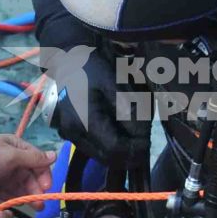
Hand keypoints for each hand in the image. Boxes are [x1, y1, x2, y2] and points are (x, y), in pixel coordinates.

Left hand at [0, 135, 54, 201]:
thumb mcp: (11, 155)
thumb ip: (33, 158)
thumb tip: (55, 155)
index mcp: (18, 148)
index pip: (38, 162)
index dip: (44, 175)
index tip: (46, 188)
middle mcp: (13, 160)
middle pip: (31, 176)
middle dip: (37, 189)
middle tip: (40, 204)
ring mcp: (4, 174)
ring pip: (21, 187)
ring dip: (28, 196)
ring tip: (35, 208)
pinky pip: (9, 194)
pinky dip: (15, 200)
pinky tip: (20, 207)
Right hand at [48, 50, 150, 167]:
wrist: (68, 60)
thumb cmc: (92, 67)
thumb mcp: (114, 82)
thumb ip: (128, 109)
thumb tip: (140, 133)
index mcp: (84, 121)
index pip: (114, 148)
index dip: (134, 148)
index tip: (148, 139)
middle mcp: (74, 134)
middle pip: (108, 157)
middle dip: (129, 151)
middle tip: (144, 137)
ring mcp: (71, 135)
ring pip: (102, 156)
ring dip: (120, 149)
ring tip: (134, 133)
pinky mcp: (72, 134)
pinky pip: (95, 148)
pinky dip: (110, 144)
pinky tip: (120, 129)